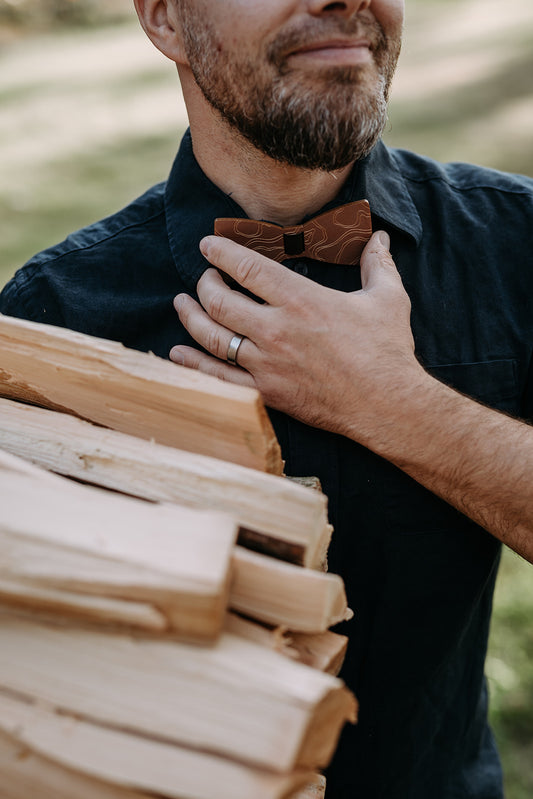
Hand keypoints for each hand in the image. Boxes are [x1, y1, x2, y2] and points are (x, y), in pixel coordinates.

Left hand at [170, 231, 425, 439]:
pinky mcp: (265, 392)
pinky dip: (194, 364)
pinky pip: (218, 377)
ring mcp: (266, 363)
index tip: (207, 245)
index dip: (222, 253)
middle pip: (220, 301)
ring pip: (212, 336)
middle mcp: (276, 329)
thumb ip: (377, 263)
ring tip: (182, 304)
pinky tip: (178, 353)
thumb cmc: (387, 350)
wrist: (386, 404)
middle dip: (205, 283)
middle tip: (204, 278)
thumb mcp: (388, 298)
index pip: (247, 268)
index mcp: (301, 300)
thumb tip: (379, 236)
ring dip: (191, 317)